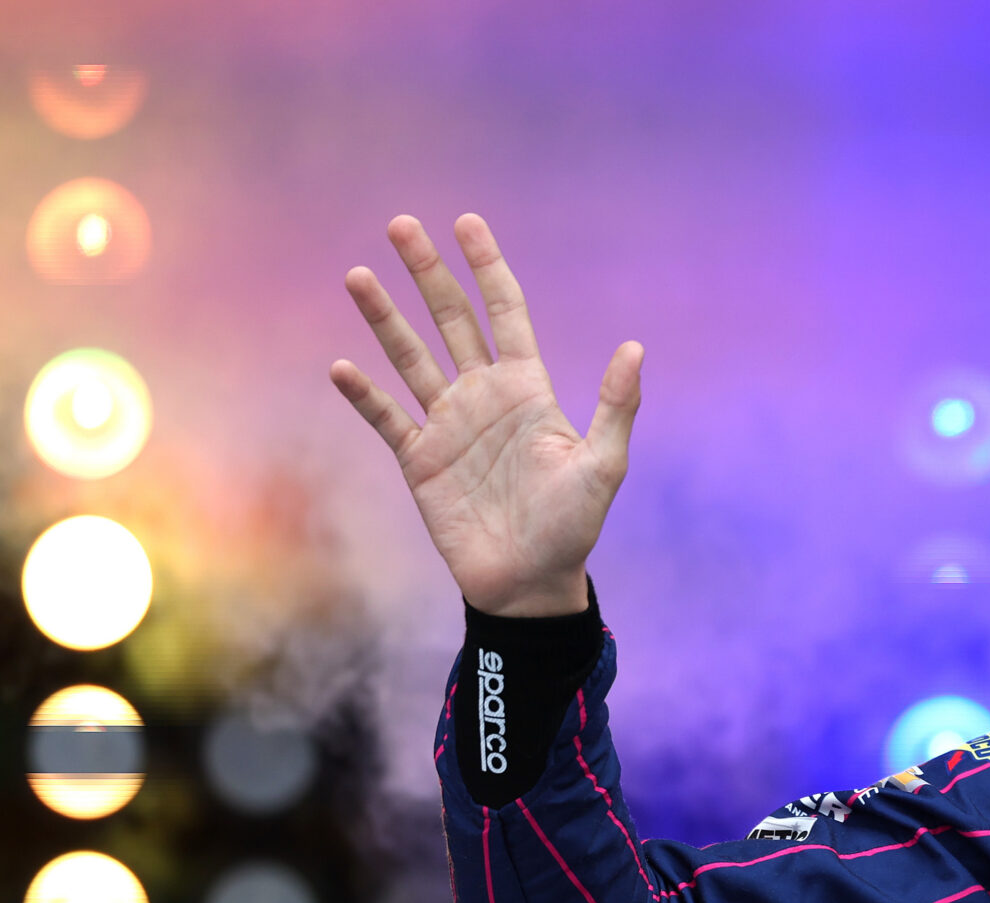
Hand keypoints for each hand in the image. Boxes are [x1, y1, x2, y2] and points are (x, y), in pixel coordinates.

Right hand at [330, 214, 639, 617]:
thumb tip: (636, 347)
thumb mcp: (603, 465)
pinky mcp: (420, 460)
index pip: (505, 312)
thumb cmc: (573, 526)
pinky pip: (386, 418)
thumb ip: (616, 407)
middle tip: (402, 224)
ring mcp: (448, 426)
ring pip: (411, 358)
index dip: (487, 268)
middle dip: (428, 273)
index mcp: (528, 390)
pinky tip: (342, 366)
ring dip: (385, 318)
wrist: (530, 582)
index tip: (466, 222)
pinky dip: (364, 394)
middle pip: (451, 320)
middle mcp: (484, 397)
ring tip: (359, 276)